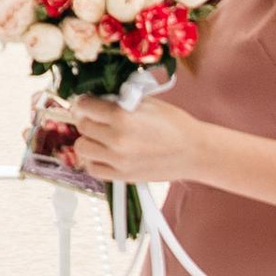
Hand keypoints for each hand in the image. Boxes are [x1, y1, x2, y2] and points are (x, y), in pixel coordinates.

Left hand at [66, 89, 208, 184]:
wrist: (193, 151)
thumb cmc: (174, 124)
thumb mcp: (146, 102)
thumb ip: (118, 100)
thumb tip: (95, 99)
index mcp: (122, 116)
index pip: (85, 106)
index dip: (84, 102)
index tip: (87, 103)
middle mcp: (116, 139)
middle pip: (82, 126)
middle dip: (87, 120)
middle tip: (98, 119)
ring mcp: (117, 160)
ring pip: (82, 148)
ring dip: (89, 140)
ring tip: (101, 137)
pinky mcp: (121, 176)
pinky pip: (92, 168)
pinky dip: (94, 160)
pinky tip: (105, 154)